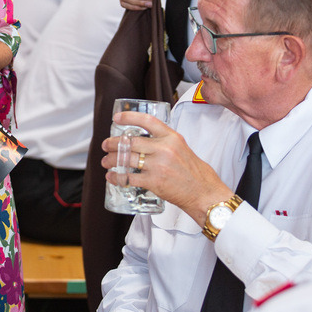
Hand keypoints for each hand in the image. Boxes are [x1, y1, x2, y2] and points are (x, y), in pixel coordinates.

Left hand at [100, 111, 230, 224]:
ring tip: (106, 162)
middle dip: (113, 143)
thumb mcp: (182, 149)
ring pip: (126, 159)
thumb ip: (165, 143)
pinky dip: (117, 177)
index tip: (117, 117)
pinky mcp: (154, 181)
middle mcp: (165, 149)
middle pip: (131, 142)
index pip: (147, 121)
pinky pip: (129, 177)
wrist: (205, 194)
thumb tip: (144, 142)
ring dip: (112, 160)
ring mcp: (158, 165)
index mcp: (172, 138)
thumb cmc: (196, 174)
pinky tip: (113, 177)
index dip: (129, 117)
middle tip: (106, 145)